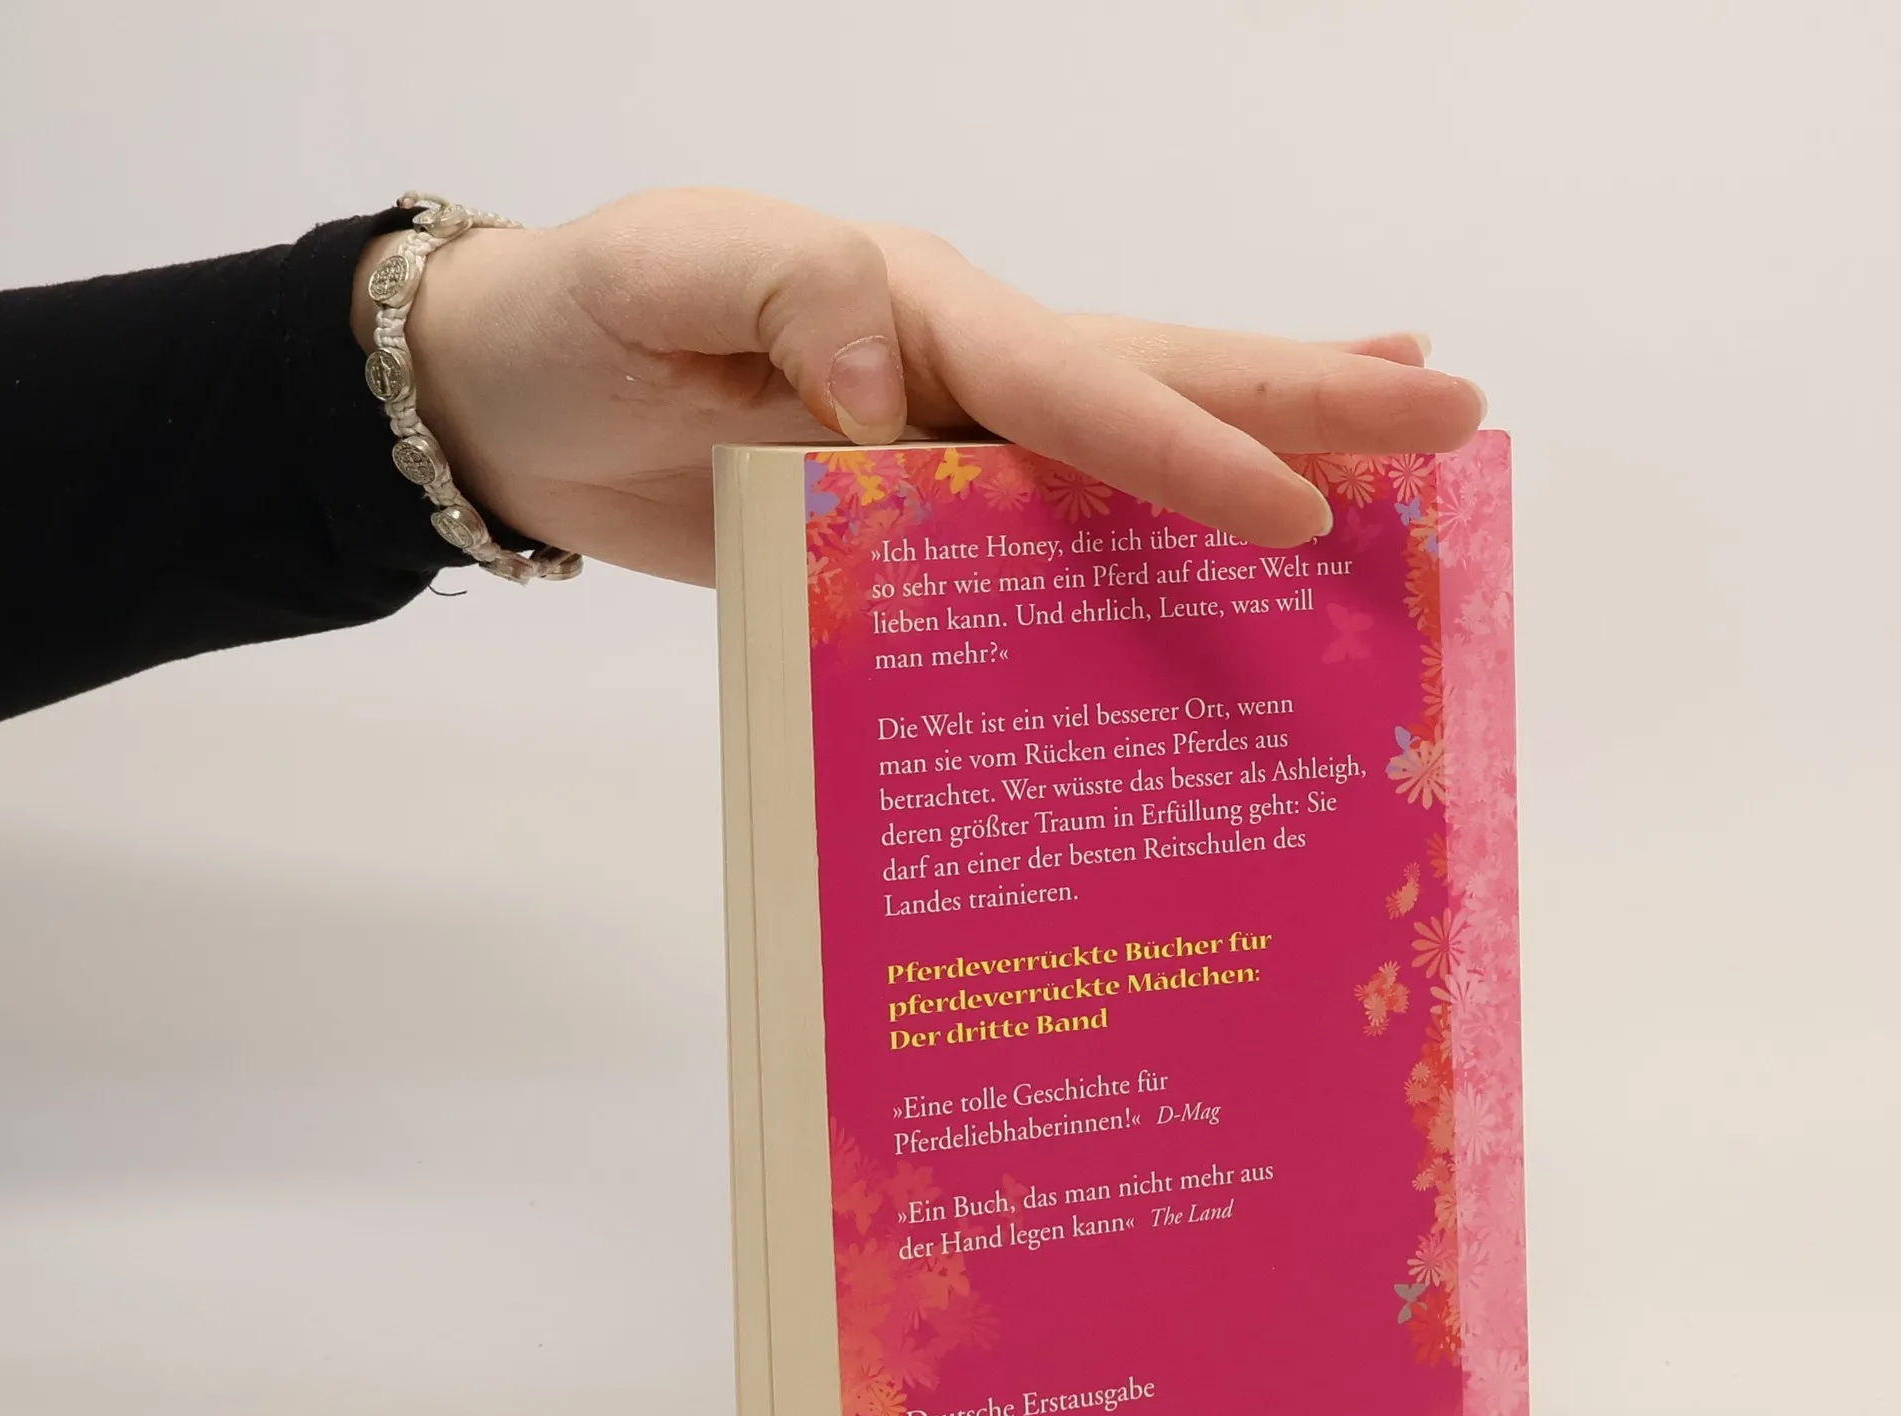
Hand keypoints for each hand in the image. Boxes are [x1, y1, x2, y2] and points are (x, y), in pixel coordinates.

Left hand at [354, 189, 1486, 582]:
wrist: (522, 402)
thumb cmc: (588, 320)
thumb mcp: (663, 274)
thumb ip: (785, 297)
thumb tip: (895, 403)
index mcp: (923, 309)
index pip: (1073, 383)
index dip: (1185, 447)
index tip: (1301, 507)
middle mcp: (962, 372)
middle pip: (1158, 384)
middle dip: (1304, 402)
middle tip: (1456, 413)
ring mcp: (953, 449)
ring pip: (1130, 456)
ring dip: (1260, 462)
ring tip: (1397, 474)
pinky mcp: (922, 525)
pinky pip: (1050, 543)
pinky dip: (1143, 550)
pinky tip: (1209, 577)